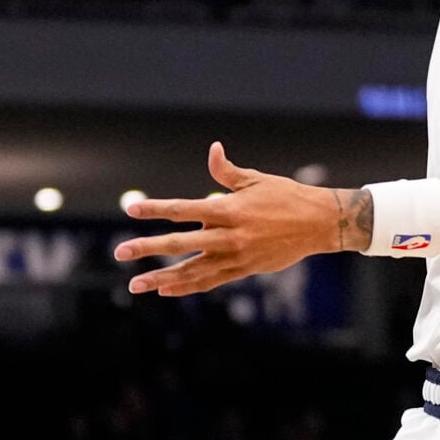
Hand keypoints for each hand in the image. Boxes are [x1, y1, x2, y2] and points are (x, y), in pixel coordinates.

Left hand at [112, 143, 343, 296]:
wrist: (320, 224)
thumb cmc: (287, 196)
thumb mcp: (256, 180)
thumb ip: (227, 172)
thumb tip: (213, 149)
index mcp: (228, 209)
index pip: (184, 209)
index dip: (156, 208)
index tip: (132, 208)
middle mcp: (229, 235)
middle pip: (180, 243)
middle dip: (147, 248)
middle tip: (120, 252)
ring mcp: (236, 256)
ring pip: (191, 270)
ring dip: (161, 277)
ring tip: (136, 285)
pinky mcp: (244, 270)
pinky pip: (209, 281)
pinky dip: (187, 286)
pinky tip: (166, 290)